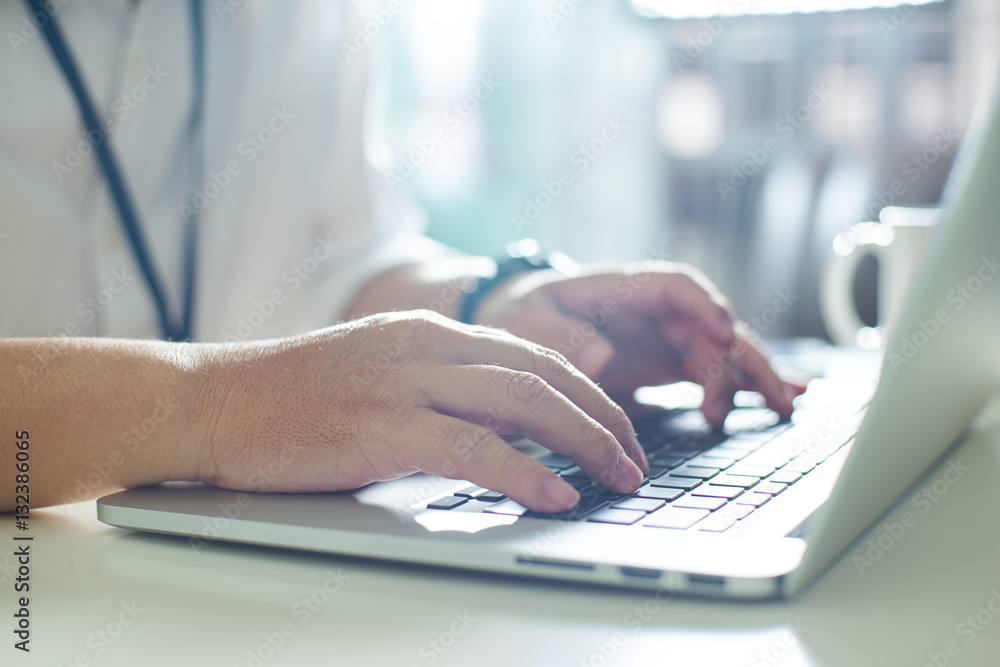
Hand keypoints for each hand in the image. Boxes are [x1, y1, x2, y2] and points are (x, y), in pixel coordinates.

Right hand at [199, 310, 647, 511]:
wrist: (214, 400)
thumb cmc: (292, 396)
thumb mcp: (379, 370)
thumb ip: (442, 383)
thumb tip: (508, 418)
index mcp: (428, 331)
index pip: (532, 354)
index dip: (587, 392)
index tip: (617, 427)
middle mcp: (426, 347)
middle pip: (543, 375)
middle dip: (602, 418)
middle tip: (635, 458)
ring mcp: (404, 383)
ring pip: (523, 403)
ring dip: (583, 443)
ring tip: (618, 477)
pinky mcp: (382, 428)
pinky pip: (473, 449)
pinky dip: (525, 474)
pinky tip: (554, 496)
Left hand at [474, 261, 800, 427]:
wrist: (514, 327)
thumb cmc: (519, 315)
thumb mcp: (523, 321)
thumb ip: (557, 335)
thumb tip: (599, 355)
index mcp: (622, 289)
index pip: (676, 285)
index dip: (704, 305)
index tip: (722, 331)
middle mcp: (652, 312)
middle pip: (709, 326)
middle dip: (735, 360)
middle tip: (739, 403)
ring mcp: (663, 339)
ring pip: (722, 352)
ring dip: (753, 376)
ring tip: (784, 407)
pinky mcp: (664, 365)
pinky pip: (712, 373)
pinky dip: (745, 387)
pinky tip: (781, 401)